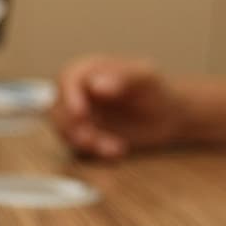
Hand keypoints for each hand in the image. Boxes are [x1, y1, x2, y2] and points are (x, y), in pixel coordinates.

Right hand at [50, 55, 187, 157]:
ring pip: (66, 132)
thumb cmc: (155, 89)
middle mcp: (77, 94)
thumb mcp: (145, 78)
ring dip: (86, 143)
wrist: (168, 116)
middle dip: (72, 127)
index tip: (80, 114)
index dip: (68, 96)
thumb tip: (96, 85)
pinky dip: (96, 154)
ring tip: (115, 147)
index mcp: (87, 71)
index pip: (67, 79)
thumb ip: (122, 77)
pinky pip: (80, 149)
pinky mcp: (85, 138)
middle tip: (92, 138)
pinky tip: (118, 151)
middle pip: (58, 109)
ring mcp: (79, 118)